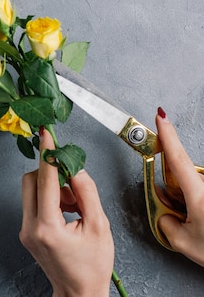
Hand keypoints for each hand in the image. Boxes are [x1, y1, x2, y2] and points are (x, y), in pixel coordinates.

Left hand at [20, 128, 113, 296]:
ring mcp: (25, 230)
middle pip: (31, 181)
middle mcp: (30, 227)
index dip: (47, 155)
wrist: (79, 293)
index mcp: (48, 227)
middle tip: (74, 186)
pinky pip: (33, 202)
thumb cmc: (92, 266)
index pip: (44, 180)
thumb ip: (87, 192)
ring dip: (52, 188)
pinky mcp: (26, 231)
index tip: (46, 135)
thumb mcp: (100, 227)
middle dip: (51, 174)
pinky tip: (67, 213)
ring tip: (75, 206)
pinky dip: (49, 199)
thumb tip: (76, 168)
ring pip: (31, 190)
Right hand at [156, 110, 203, 265]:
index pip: (177, 158)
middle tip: (179, 214)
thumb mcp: (184, 243)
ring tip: (199, 224)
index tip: (160, 116)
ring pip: (198, 187)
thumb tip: (164, 214)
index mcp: (199, 196)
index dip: (167, 135)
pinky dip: (202, 207)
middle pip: (185, 176)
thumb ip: (166, 222)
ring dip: (193, 202)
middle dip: (177, 190)